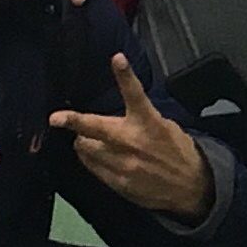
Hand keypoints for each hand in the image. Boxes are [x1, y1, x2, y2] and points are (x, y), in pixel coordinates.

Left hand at [53, 53, 212, 219]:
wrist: (191, 188)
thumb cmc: (177, 151)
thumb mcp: (165, 127)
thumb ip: (140, 120)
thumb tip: (116, 117)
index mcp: (150, 123)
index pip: (136, 95)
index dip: (126, 75)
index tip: (117, 58)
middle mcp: (133, 142)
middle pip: (96, 128)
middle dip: (74, 121)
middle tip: (55, 118)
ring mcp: (123, 164)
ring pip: (87, 148)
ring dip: (83, 141)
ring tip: (87, 138)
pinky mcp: (118, 182)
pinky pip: (92, 167)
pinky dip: (89, 158)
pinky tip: (94, 155)